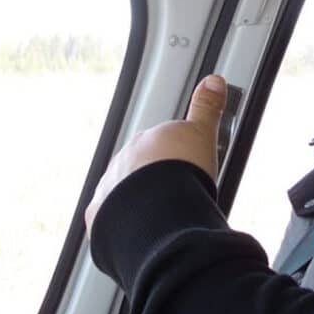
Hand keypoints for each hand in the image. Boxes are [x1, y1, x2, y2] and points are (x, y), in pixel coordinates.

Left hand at [84, 74, 227, 230]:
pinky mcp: (99, 213)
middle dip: (155, 180)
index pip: (160, 146)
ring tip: (161, 217)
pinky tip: (139, 232)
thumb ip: (206, 109)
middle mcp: (124, 159)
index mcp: (147, 142)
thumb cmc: (182, 173)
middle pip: (140, 168)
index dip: (175, 161)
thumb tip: (213, 80)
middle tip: (176, 197)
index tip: (186, 174)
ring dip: (137, 201)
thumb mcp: (202, 134)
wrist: (157, 209)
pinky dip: (121, 223)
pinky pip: (109, 217)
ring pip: (123, 192)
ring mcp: (109, 186)